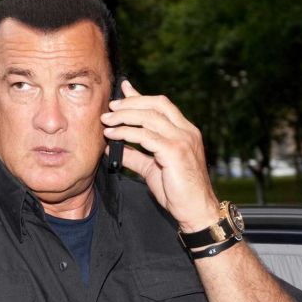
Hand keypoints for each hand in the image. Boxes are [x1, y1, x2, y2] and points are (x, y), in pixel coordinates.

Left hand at [101, 80, 219, 231]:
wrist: (196, 211)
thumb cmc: (177, 191)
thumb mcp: (152, 168)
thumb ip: (134, 155)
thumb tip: (112, 146)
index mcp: (185, 131)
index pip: (162, 105)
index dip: (140, 96)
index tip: (122, 91)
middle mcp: (187, 131)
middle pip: (156, 104)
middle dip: (130, 103)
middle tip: (110, 108)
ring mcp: (183, 140)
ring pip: (149, 117)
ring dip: (124, 116)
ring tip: (106, 121)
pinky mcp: (175, 152)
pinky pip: (146, 136)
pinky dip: (126, 133)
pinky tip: (113, 136)